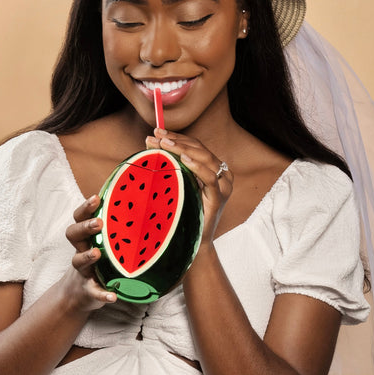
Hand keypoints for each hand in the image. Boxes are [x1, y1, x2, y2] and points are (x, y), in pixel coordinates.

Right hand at [63, 195, 117, 310]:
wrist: (79, 294)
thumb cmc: (98, 262)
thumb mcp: (104, 244)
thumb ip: (117, 230)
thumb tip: (148, 207)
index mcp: (86, 237)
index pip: (79, 217)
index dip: (85, 208)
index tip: (96, 198)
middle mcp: (80, 250)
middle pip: (73, 234)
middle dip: (85, 227)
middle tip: (99, 223)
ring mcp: (82, 270)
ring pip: (77, 261)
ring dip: (87, 256)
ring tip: (97, 254)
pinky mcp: (88, 290)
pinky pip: (93, 292)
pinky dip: (102, 294)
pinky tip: (113, 296)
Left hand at [146, 128, 232, 243]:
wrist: (193, 242)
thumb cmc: (183, 212)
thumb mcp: (177, 183)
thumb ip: (170, 163)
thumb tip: (150, 141)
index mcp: (213, 169)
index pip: (195, 146)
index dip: (176, 137)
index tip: (157, 132)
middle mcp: (222, 174)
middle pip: (199, 149)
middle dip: (177, 140)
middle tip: (157, 136)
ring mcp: (223, 186)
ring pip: (205, 158)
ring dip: (183, 149)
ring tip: (166, 144)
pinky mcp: (219, 198)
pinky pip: (210, 178)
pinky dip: (197, 167)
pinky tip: (184, 160)